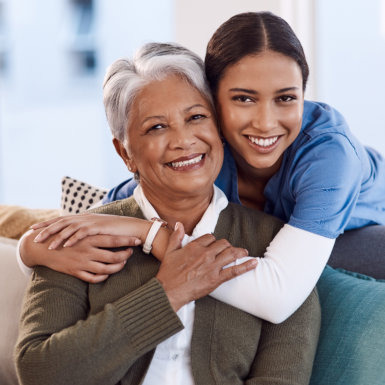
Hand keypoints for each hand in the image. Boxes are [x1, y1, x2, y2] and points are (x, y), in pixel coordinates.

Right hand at [21, 230, 138, 282]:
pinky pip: (93, 278)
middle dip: (125, 256)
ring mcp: (82, 262)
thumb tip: (109, 223)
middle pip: (113, 257)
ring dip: (117, 268)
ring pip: (106, 270)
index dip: (128, 241)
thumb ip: (94, 228)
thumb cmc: (65, 236)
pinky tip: (107, 275)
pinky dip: (103, 278)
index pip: (113, 240)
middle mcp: (87, 250)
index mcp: (90, 238)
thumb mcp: (79, 229)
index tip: (138, 240)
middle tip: (131, 253)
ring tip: (122, 264)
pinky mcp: (75, 272)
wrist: (43, 247)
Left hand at [31, 213, 147, 249]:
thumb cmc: (115, 231)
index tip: (34, 229)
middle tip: (34, 237)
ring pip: (69, 228)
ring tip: (47, 246)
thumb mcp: (97, 230)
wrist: (130, 228)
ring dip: (58, 237)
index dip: (47, 224)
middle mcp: (84, 218)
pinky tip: (65, 246)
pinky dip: (73, 239)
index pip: (61, 219)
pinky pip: (82, 233)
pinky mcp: (97, 227)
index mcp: (83, 218)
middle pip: (61, 222)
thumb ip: (86, 230)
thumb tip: (75, 235)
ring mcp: (91, 222)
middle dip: (46, 229)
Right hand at [156, 222, 256, 310]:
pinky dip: (246, 266)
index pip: (210, 237)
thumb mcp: (169, 251)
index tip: (214, 244)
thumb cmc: (168, 273)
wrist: (169, 291)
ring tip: (245, 252)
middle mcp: (205, 254)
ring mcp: (212, 266)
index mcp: (195, 246)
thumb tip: (179, 224)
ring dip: (240, 252)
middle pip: (223, 244)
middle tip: (229, 249)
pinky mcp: (216, 278)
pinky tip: (254, 263)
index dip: (213, 240)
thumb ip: (176, 237)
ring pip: (231, 254)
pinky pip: (234, 270)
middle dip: (227, 245)